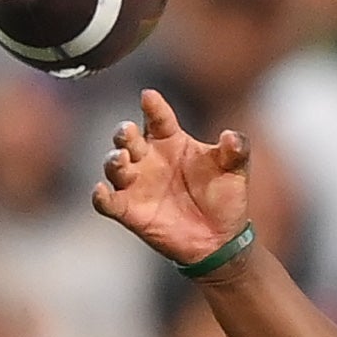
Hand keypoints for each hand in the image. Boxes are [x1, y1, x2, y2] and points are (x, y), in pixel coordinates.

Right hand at [94, 90, 253, 268]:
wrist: (221, 239)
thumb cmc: (224, 197)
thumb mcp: (234, 171)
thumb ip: (235, 151)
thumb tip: (231, 137)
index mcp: (171, 140)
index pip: (158, 117)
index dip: (153, 106)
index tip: (149, 97)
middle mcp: (148, 157)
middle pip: (128, 138)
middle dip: (125, 133)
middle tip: (129, 132)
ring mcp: (136, 183)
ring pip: (115, 165)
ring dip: (114, 160)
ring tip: (122, 159)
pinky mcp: (128, 210)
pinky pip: (107, 201)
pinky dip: (101, 197)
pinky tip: (102, 192)